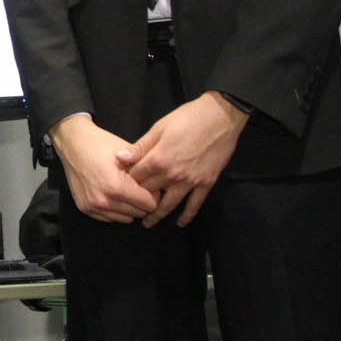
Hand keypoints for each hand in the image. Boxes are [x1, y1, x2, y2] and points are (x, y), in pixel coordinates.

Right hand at [49, 113, 154, 222]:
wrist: (73, 143)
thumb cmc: (101, 144)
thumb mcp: (128, 154)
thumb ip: (146, 172)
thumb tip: (160, 187)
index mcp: (116, 187)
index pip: (149, 204)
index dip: (154, 194)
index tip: (151, 186)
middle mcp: (104, 201)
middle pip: (138, 213)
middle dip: (142, 201)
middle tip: (139, 188)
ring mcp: (93, 206)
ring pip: (125, 218)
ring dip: (129, 207)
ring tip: (126, 191)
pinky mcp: (85, 208)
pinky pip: (109, 218)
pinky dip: (115, 210)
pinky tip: (114, 195)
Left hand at [119, 91, 249, 227]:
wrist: (221, 117)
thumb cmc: (188, 118)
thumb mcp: (159, 128)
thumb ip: (140, 147)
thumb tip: (120, 158)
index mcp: (158, 159)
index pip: (136, 177)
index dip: (127, 182)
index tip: (122, 187)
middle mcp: (172, 174)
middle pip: (149, 192)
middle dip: (138, 199)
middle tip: (131, 207)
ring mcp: (190, 181)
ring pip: (169, 204)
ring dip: (157, 215)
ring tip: (148, 223)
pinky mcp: (206, 183)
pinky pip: (195, 204)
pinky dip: (187, 215)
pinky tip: (180, 223)